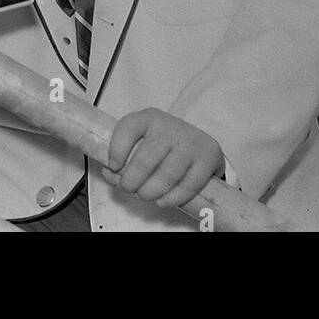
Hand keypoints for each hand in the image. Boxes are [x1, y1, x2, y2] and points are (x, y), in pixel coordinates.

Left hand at [104, 108, 222, 207]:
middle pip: (146, 157)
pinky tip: (163, 201)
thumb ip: (123, 158)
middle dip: (132, 179)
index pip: (129, 127)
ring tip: (144, 196)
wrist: (198, 143)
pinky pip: (190, 184)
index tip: (112, 167)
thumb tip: (110, 175)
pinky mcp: (208, 157)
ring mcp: (191, 141)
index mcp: (150, 117)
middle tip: (128, 188)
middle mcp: (171, 125)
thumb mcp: (142, 141)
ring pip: (168, 173)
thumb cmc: (162, 145)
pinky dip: (174, 197)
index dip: (117, 149)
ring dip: (151, 191)